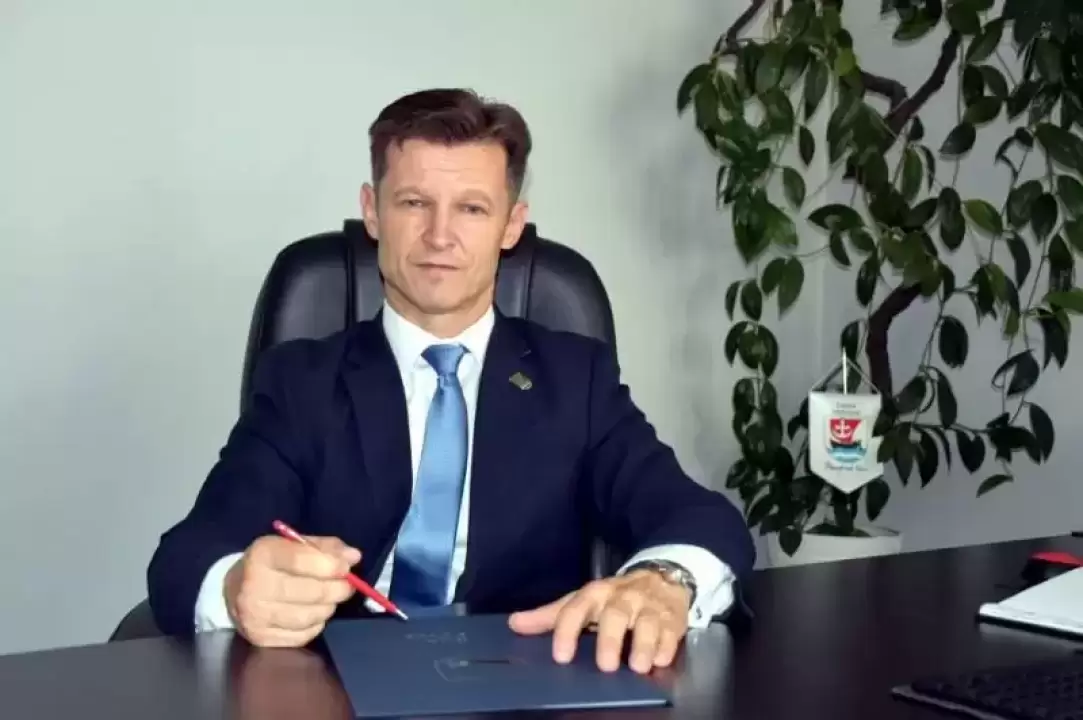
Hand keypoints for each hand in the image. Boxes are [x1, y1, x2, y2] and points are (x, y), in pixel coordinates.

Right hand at [224, 535, 360, 647]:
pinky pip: (302, 635)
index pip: (301, 560)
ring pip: (308, 616)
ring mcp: (255, 616)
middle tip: (347, 586)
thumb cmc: (272, 563)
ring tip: (330, 600)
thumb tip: (354, 556)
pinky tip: (314, 614)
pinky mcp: (260, 638)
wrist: (234, 589)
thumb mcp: (293, 545)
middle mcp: (254, 586)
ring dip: (328, 608)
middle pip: (310, 592)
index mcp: (262, 555)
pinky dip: (315, 625)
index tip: (347, 567)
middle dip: (337, 589)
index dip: (330, 565)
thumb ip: (325, 548)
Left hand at [508, 571, 690, 673]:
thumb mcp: (583, 601)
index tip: (561, 656)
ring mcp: (649, 607)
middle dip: (610, 639)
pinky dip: (666, 646)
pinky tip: (660, 660)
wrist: (662, 577)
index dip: (567, 630)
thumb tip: (514, 624)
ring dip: (642, 643)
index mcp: (596, 593)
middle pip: (615, 614)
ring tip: (638, 666)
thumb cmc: (614, 597)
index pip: (577, 608)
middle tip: (605, 666)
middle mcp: (622, 598)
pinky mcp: (673, 618)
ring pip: (646, 622)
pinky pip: (671, 631)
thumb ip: (551, 615)